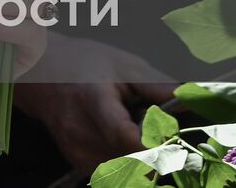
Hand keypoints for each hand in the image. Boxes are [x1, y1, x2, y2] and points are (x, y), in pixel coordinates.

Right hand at [14, 39, 174, 174]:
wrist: (42, 75)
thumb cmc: (84, 64)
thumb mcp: (123, 64)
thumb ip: (157, 86)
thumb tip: (193, 99)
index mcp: (94, 101)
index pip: (126, 137)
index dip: (155, 145)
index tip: (173, 140)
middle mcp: (81, 131)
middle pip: (131, 159)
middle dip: (155, 153)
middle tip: (162, 137)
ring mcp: (77, 150)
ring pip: (125, 171)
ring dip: (141, 160)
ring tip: (137, 135)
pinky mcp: (78, 162)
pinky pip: (114, 172)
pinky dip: (127, 163)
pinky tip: (123, 143)